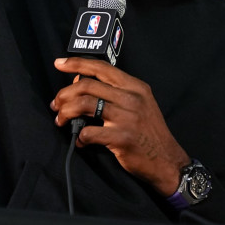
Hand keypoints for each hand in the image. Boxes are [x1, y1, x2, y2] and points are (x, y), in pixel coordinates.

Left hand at [50, 57, 189, 196]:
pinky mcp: (122, 138)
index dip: (77, 64)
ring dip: (66, 113)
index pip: (101, 67)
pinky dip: (80, 137)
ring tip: (62, 121)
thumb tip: (81, 82)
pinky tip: (81, 141)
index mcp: (135, 86)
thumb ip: (115, 91)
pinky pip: (89, 132)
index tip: (59, 64)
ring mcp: (127, 117)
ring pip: (84, 105)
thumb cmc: (149, 132)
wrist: (167, 160)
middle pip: (87, 85)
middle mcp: (131, 97)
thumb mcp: (139, 103)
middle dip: (64, 94)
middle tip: (56, 104)